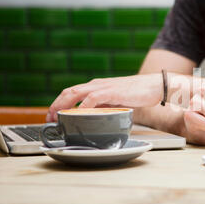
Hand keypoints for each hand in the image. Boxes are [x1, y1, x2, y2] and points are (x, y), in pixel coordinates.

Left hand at [47, 74, 162, 121]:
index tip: (53, 116)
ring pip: (76, 93)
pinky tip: (80, 115)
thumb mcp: (116, 102)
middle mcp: (96, 84)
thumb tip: (94, 118)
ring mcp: (104, 87)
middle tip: (50, 119)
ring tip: (59, 118)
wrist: (154, 86)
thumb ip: (104, 107)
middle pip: (69, 92)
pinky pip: (93, 99)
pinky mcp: (112, 91)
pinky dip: (84, 107)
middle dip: (56, 105)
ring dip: (64, 106)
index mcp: (96, 86)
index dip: (59, 104)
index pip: (71, 93)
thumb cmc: (137, 94)